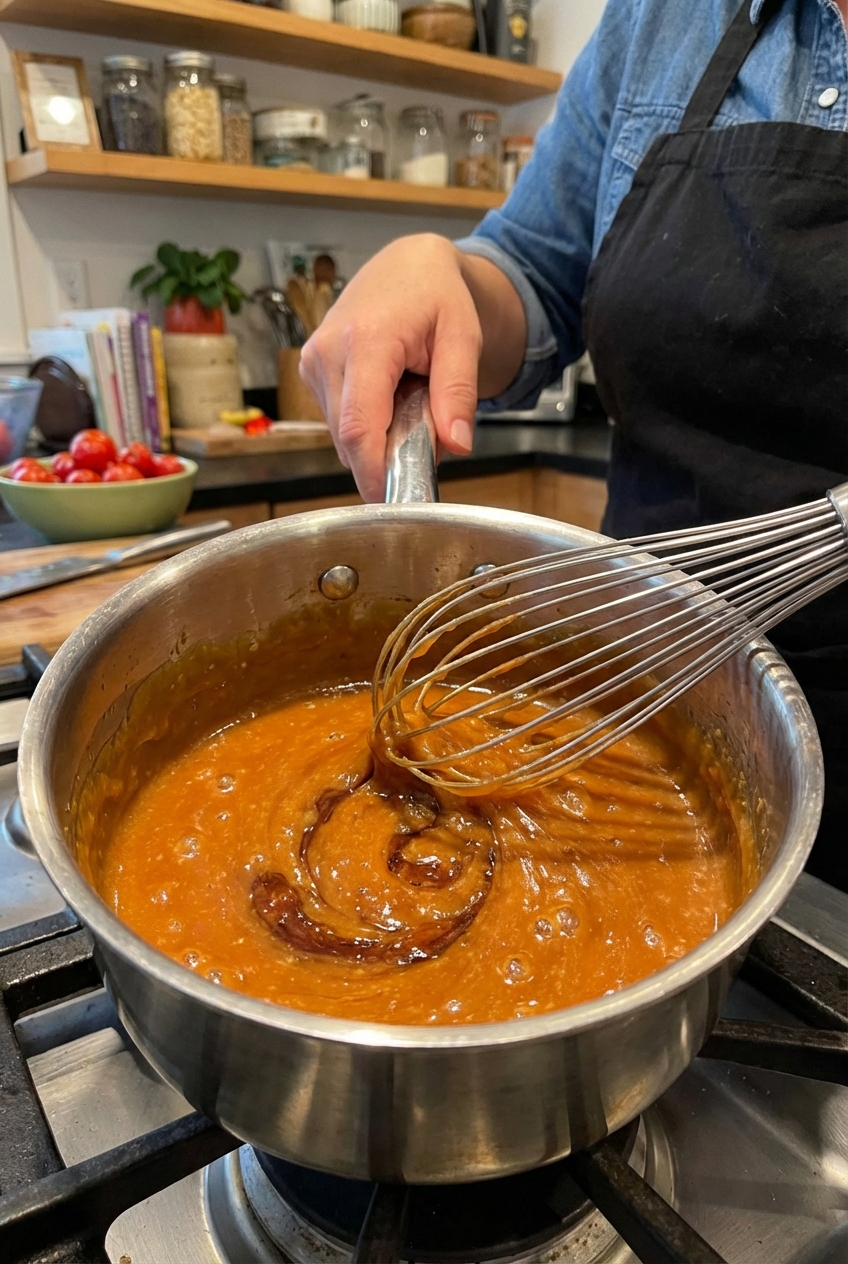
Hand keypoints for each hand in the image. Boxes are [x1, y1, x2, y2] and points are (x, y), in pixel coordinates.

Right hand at [300, 234, 523, 502]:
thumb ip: (458, 392)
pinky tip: (387, 399)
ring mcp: (313, 361)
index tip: (397, 500)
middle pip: (348, 439)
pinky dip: (365, 424)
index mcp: (367, 341)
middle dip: (385, 457)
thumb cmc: (436, 295)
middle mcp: (328, 352)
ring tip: (408, 405)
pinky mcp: (310, 370)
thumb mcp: (464, 337)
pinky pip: (337, 420)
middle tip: (425, 443)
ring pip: (342, 434)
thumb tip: (457, 446)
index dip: (375, 472)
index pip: (360, 428)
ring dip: (376, 439)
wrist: (407, 265)